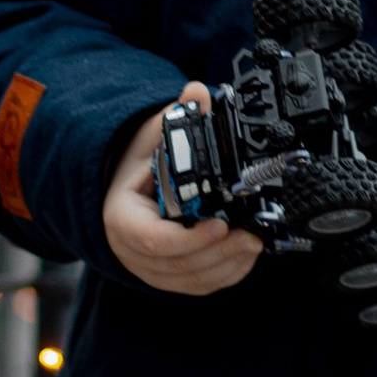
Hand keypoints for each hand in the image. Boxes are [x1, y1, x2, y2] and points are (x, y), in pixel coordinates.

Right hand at [102, 87, 263, 297]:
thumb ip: (177, 116)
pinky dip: (224, 275)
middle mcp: (130, 249)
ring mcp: (148, 267)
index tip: (221, 225)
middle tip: (251, 236)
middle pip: (177, 264)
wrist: (129, 184)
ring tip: (253, 244)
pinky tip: (244, 257)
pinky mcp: (167, 276)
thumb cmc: (139, 163)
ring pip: (190, 279)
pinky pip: (196, 286)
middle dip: (218, 253)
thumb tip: (198, 91)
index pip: (152, 240)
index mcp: (122, 216)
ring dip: (226, 265)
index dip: (189, 239)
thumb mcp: (153, 134)